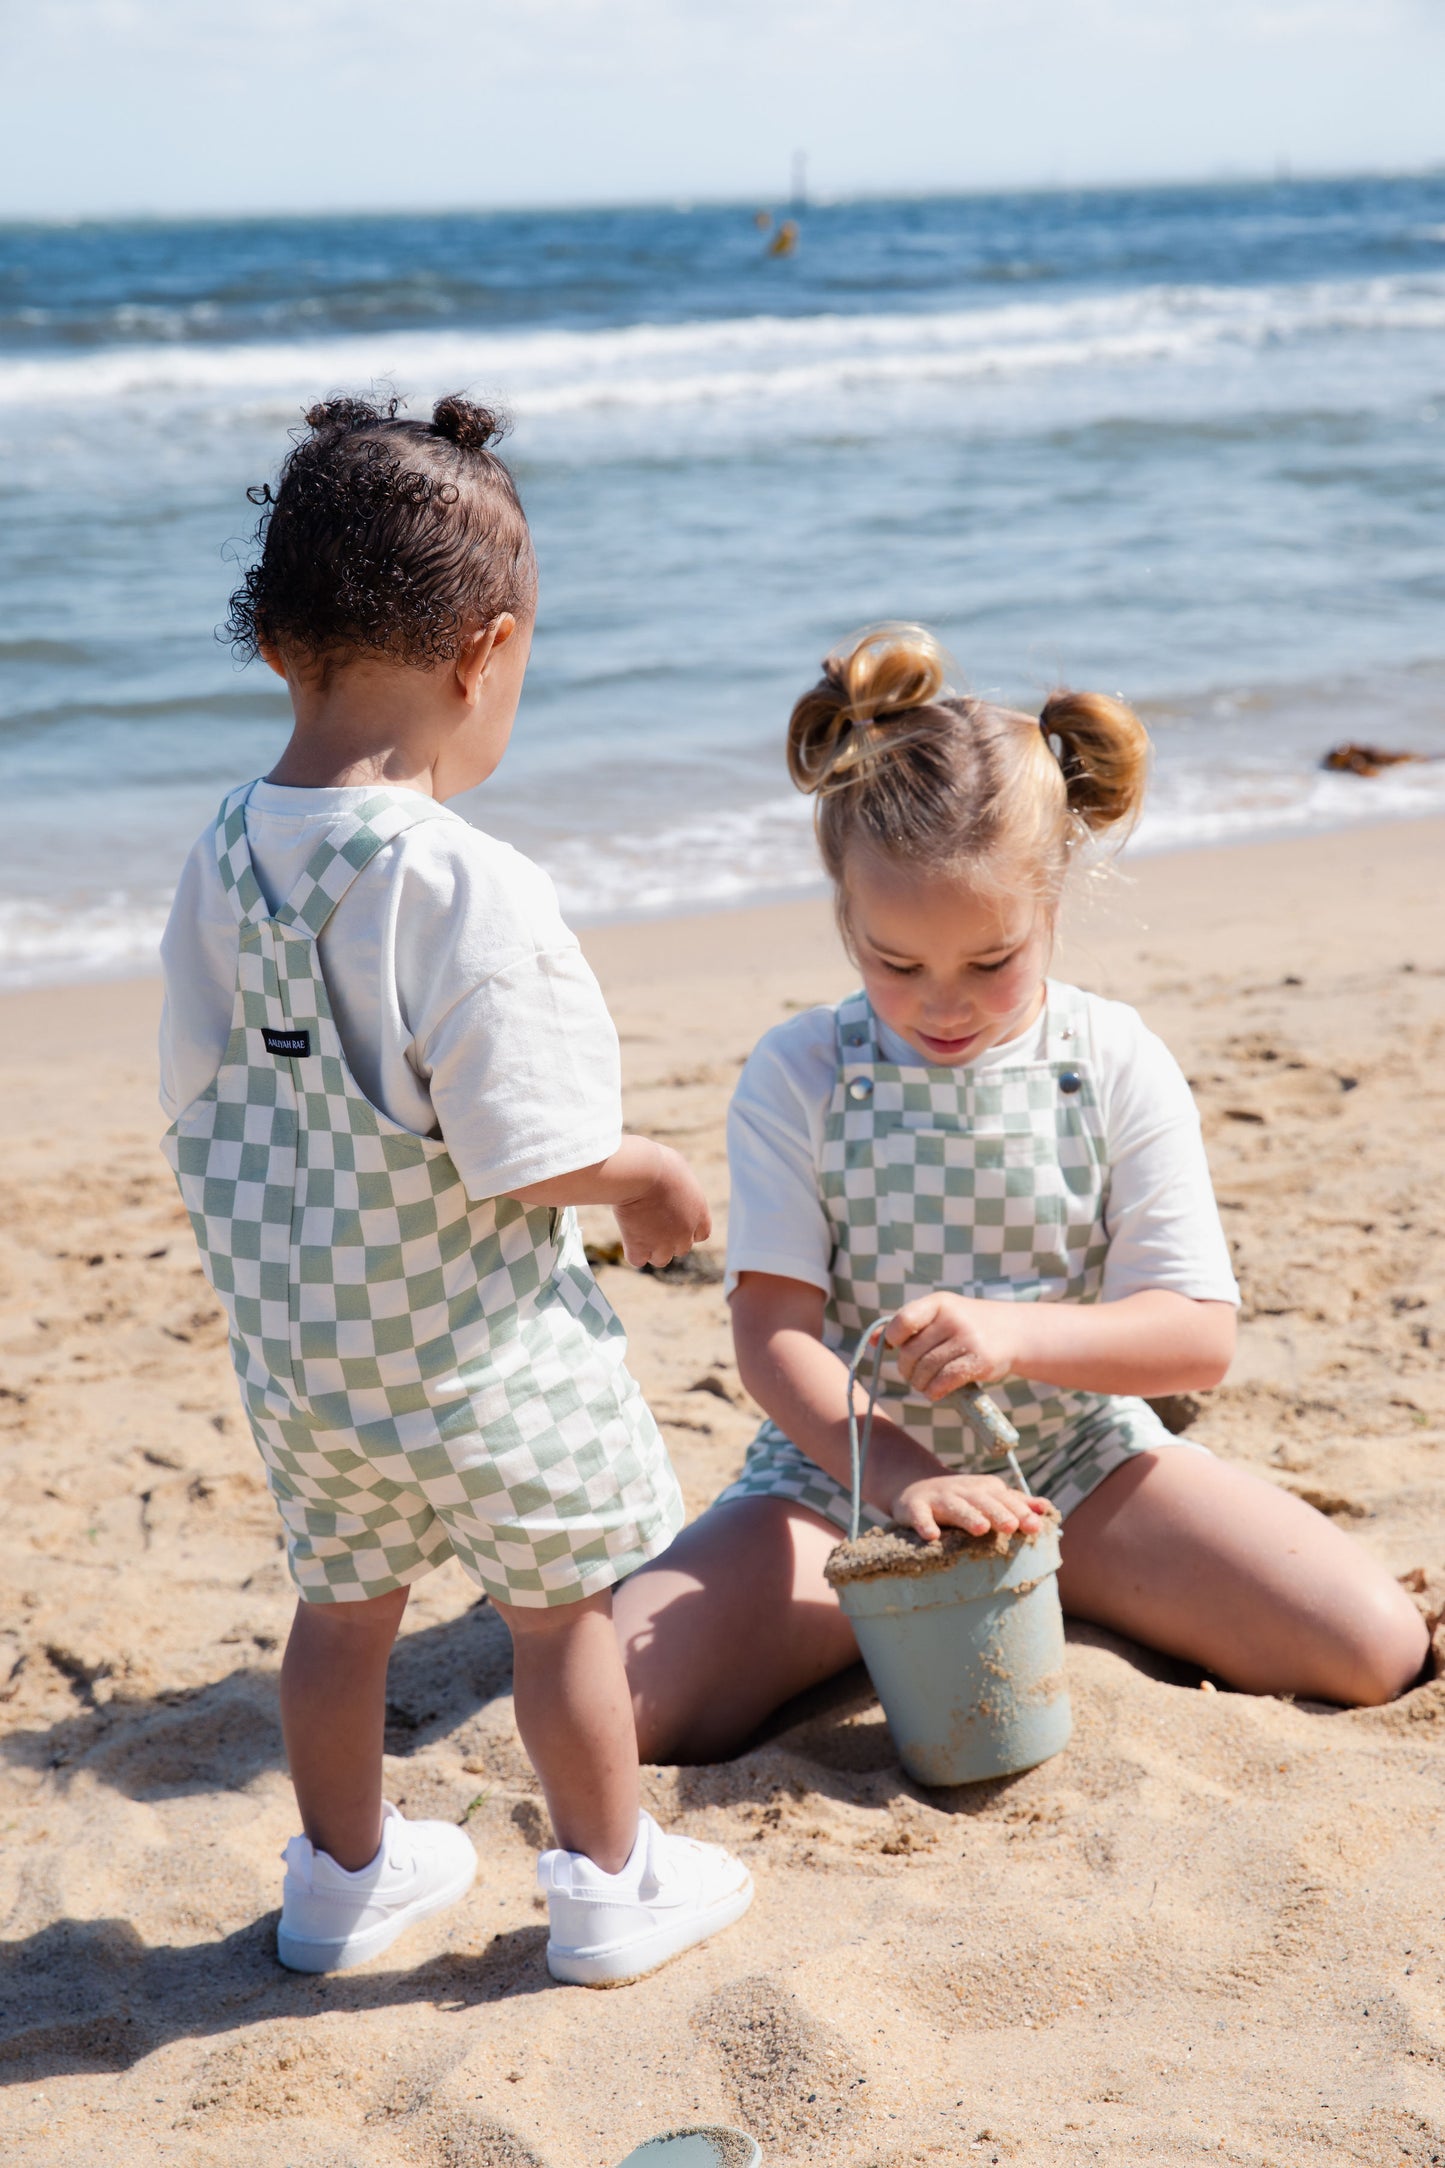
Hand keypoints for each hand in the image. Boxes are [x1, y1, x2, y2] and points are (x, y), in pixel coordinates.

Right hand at [613, 1144, 711, 1268]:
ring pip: (660, 1259)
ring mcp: (662, 1243)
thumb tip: (671, 1185)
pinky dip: (632, 1251)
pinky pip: (637, 1260)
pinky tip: (627, 1236)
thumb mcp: (678, 1169)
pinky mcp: (640, 1246)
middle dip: (668, 1238)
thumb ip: (679, 1186)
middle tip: (651, 1219)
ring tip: (638, 1229)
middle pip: (681, 1248)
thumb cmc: (659, 1163)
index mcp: (699, 1214)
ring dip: (651, 1248)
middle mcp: (684, 1233)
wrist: (642, 1172)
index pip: (701, 1234)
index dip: (687, 1229)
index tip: (672, 1218)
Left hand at [885, 1292, 1021, 1397]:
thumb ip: (907, 1325)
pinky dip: (933, 1391)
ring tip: (923, 1383)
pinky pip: (943, 1382)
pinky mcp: (979, 1361)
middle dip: (906, 1369)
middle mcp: (953, 1318)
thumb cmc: (966, 1324)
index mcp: (939, 1303)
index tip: (897, 1347)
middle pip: (911, 1353)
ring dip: (919, 1383)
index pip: (903, 1321)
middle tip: (912, 1374)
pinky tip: (935, 1391)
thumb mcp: (939, 1315)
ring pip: (925, 1371)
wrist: (1014, 1331)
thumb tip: (872, 1341)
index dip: (893, 1339)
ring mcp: (967, 1339)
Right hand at [890, 1470, 1047, 1544]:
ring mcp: (938, 1498)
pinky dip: (924, 1524)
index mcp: (984, 1489)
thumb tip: (1046, 1508)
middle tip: (1012, 1526)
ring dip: (967, 1516)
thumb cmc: (961, 1498)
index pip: (1005, 1499)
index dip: (1020, 1511)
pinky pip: (919, 1515)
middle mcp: (963, 1491)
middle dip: (998, 1512)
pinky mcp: (914, 1507)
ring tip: (981, 1529)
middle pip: (982, 1501)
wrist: (915, 1486)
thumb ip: (1016, 1503)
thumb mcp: (988, 1496)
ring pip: (954, 1506)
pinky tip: (932, 1536)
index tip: (1035, 1526)